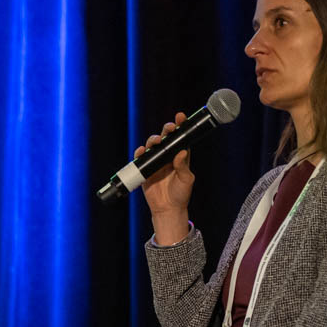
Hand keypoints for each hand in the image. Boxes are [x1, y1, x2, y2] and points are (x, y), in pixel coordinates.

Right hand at [137, 111, 193, 243]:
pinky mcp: (145, 169)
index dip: (180, 126)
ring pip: (152, 145)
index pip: (181, 138)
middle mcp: (168, 156)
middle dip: (166, 129)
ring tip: (156, 141)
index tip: (180, 116)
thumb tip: (181, 152)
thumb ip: (183, 166)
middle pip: (166, 138)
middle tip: (169, 128)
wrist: (167, 209)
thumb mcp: (186, 180)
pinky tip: (142, 151)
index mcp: (180, 156)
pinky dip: (140, 152)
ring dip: (153, 140)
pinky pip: (140, 158)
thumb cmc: (181, 194)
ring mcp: (156, 162)